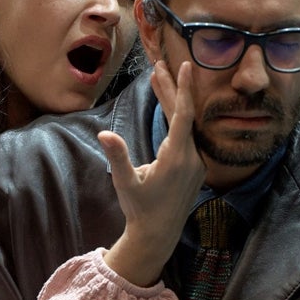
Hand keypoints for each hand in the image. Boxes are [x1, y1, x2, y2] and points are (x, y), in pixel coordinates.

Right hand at [100, 61, 204, 285]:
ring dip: (172, 102)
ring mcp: (195, 163)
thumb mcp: (125, 183)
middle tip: (160, 65)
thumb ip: (118, 157)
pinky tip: (166, 108)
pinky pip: (186, 136)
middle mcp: (191, 157)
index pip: (184, 115)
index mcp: (177, 157)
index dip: (183, 89)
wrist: (158, 235)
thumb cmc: (140, 209)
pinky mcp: (194, 168)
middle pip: (183, 115)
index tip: (187, 66)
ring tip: (159, 79)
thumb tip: (104, 134)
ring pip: (185, 125)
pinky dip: (176, 120)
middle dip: (171, 89)